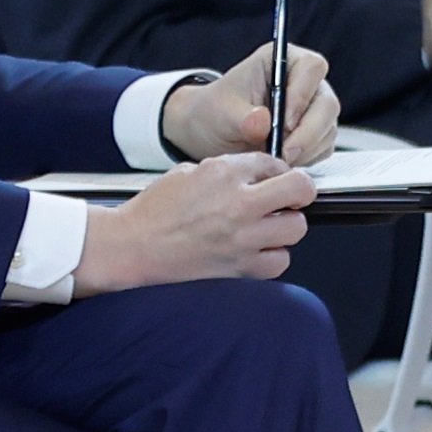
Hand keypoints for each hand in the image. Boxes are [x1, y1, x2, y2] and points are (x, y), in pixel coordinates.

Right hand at [78, 151, 313, 289]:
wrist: (132, 247)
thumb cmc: (152, 212)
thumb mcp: (188, 171)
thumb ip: (226, 169)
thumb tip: (255, 172)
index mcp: (224, 174)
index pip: (274, 163)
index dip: (276, 169)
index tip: (271, 176)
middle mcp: (239, 205)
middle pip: (299, 191)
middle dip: (298, 190)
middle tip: (288, 196)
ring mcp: (243, 239)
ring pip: (296, 228)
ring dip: (287, 224)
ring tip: (270, 224)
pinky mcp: (240, 268)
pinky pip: (278, 262)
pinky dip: (274, 256)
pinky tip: (259, 249)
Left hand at [166, 40, 339, 163]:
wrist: (212, 133)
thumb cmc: (215, 112)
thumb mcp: (221, 113)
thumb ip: (241, 118)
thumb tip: (263, 122)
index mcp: (282, 61)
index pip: (311, 68)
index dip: (302, 94)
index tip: (284, 122)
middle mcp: (305, 82)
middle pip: (327, 103)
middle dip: (308, 133)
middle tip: (284, 153)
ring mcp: (313, 109)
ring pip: (328, 129)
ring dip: (306, 149)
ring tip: (275, 159)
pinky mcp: (316, 134)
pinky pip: (324, 148)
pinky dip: (306, 159)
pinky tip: (281, 160)